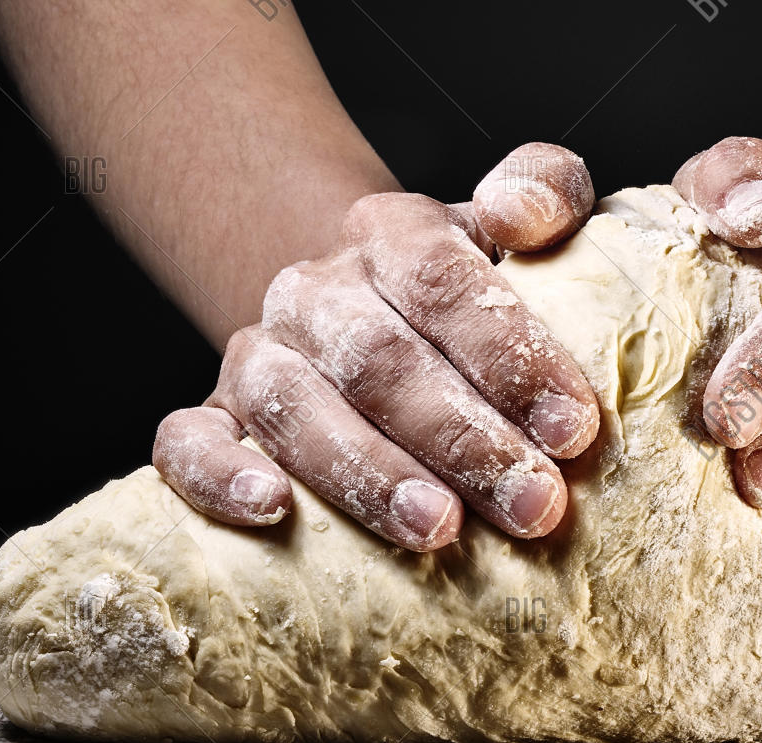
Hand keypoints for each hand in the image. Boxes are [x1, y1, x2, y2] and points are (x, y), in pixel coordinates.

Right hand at [153, 142, 598, 550]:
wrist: (371, 320)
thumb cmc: (467, 301)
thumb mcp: (517, 235)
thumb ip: (545, 193)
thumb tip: (521, 213)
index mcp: (391, 234)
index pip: (442, 280)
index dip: (509, 355)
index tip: (573, 429)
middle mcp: (315, 291)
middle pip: (380, 360)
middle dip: (463, 440)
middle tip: (533, 506)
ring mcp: (258, 356)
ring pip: (296, 409)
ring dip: (369, 473)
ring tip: (438, 529)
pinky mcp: (216, 419)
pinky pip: (188, 443)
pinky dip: (219, 477)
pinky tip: (272, 510)